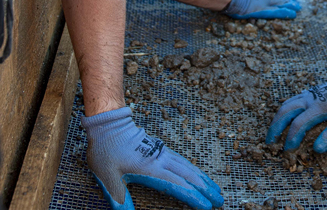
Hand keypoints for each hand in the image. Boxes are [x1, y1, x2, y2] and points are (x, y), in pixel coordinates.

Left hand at [82, 107, 223, 209]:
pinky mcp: (161, 149)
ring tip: (216, 188)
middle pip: (189, 176)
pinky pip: (183, 160)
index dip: (193, 197)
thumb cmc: (106, 152)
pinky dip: (194, 169)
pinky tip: (198, 174)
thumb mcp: (109, 180)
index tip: (207, 207)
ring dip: (203, 179)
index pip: (178, 186)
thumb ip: (121, 201)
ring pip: (189, 167)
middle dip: (206, 189)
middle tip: (219, 201)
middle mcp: (161, 160)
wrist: (108, 124)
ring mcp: (162, 153)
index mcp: (151, 169)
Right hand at [266, 68, 326, 152]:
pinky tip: (284, 120)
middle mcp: (310, 98)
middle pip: (285, 111)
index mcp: (319, 106)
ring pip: (286, 104)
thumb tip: (316, 148)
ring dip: (278, 119)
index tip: (288, 150)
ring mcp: (310, 94)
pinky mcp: (311, 92)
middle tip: (270, 142)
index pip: (298, 124)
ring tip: (273, 132)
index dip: (291, 138)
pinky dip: (284, 111)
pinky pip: (292, 100)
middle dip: (275, 127)